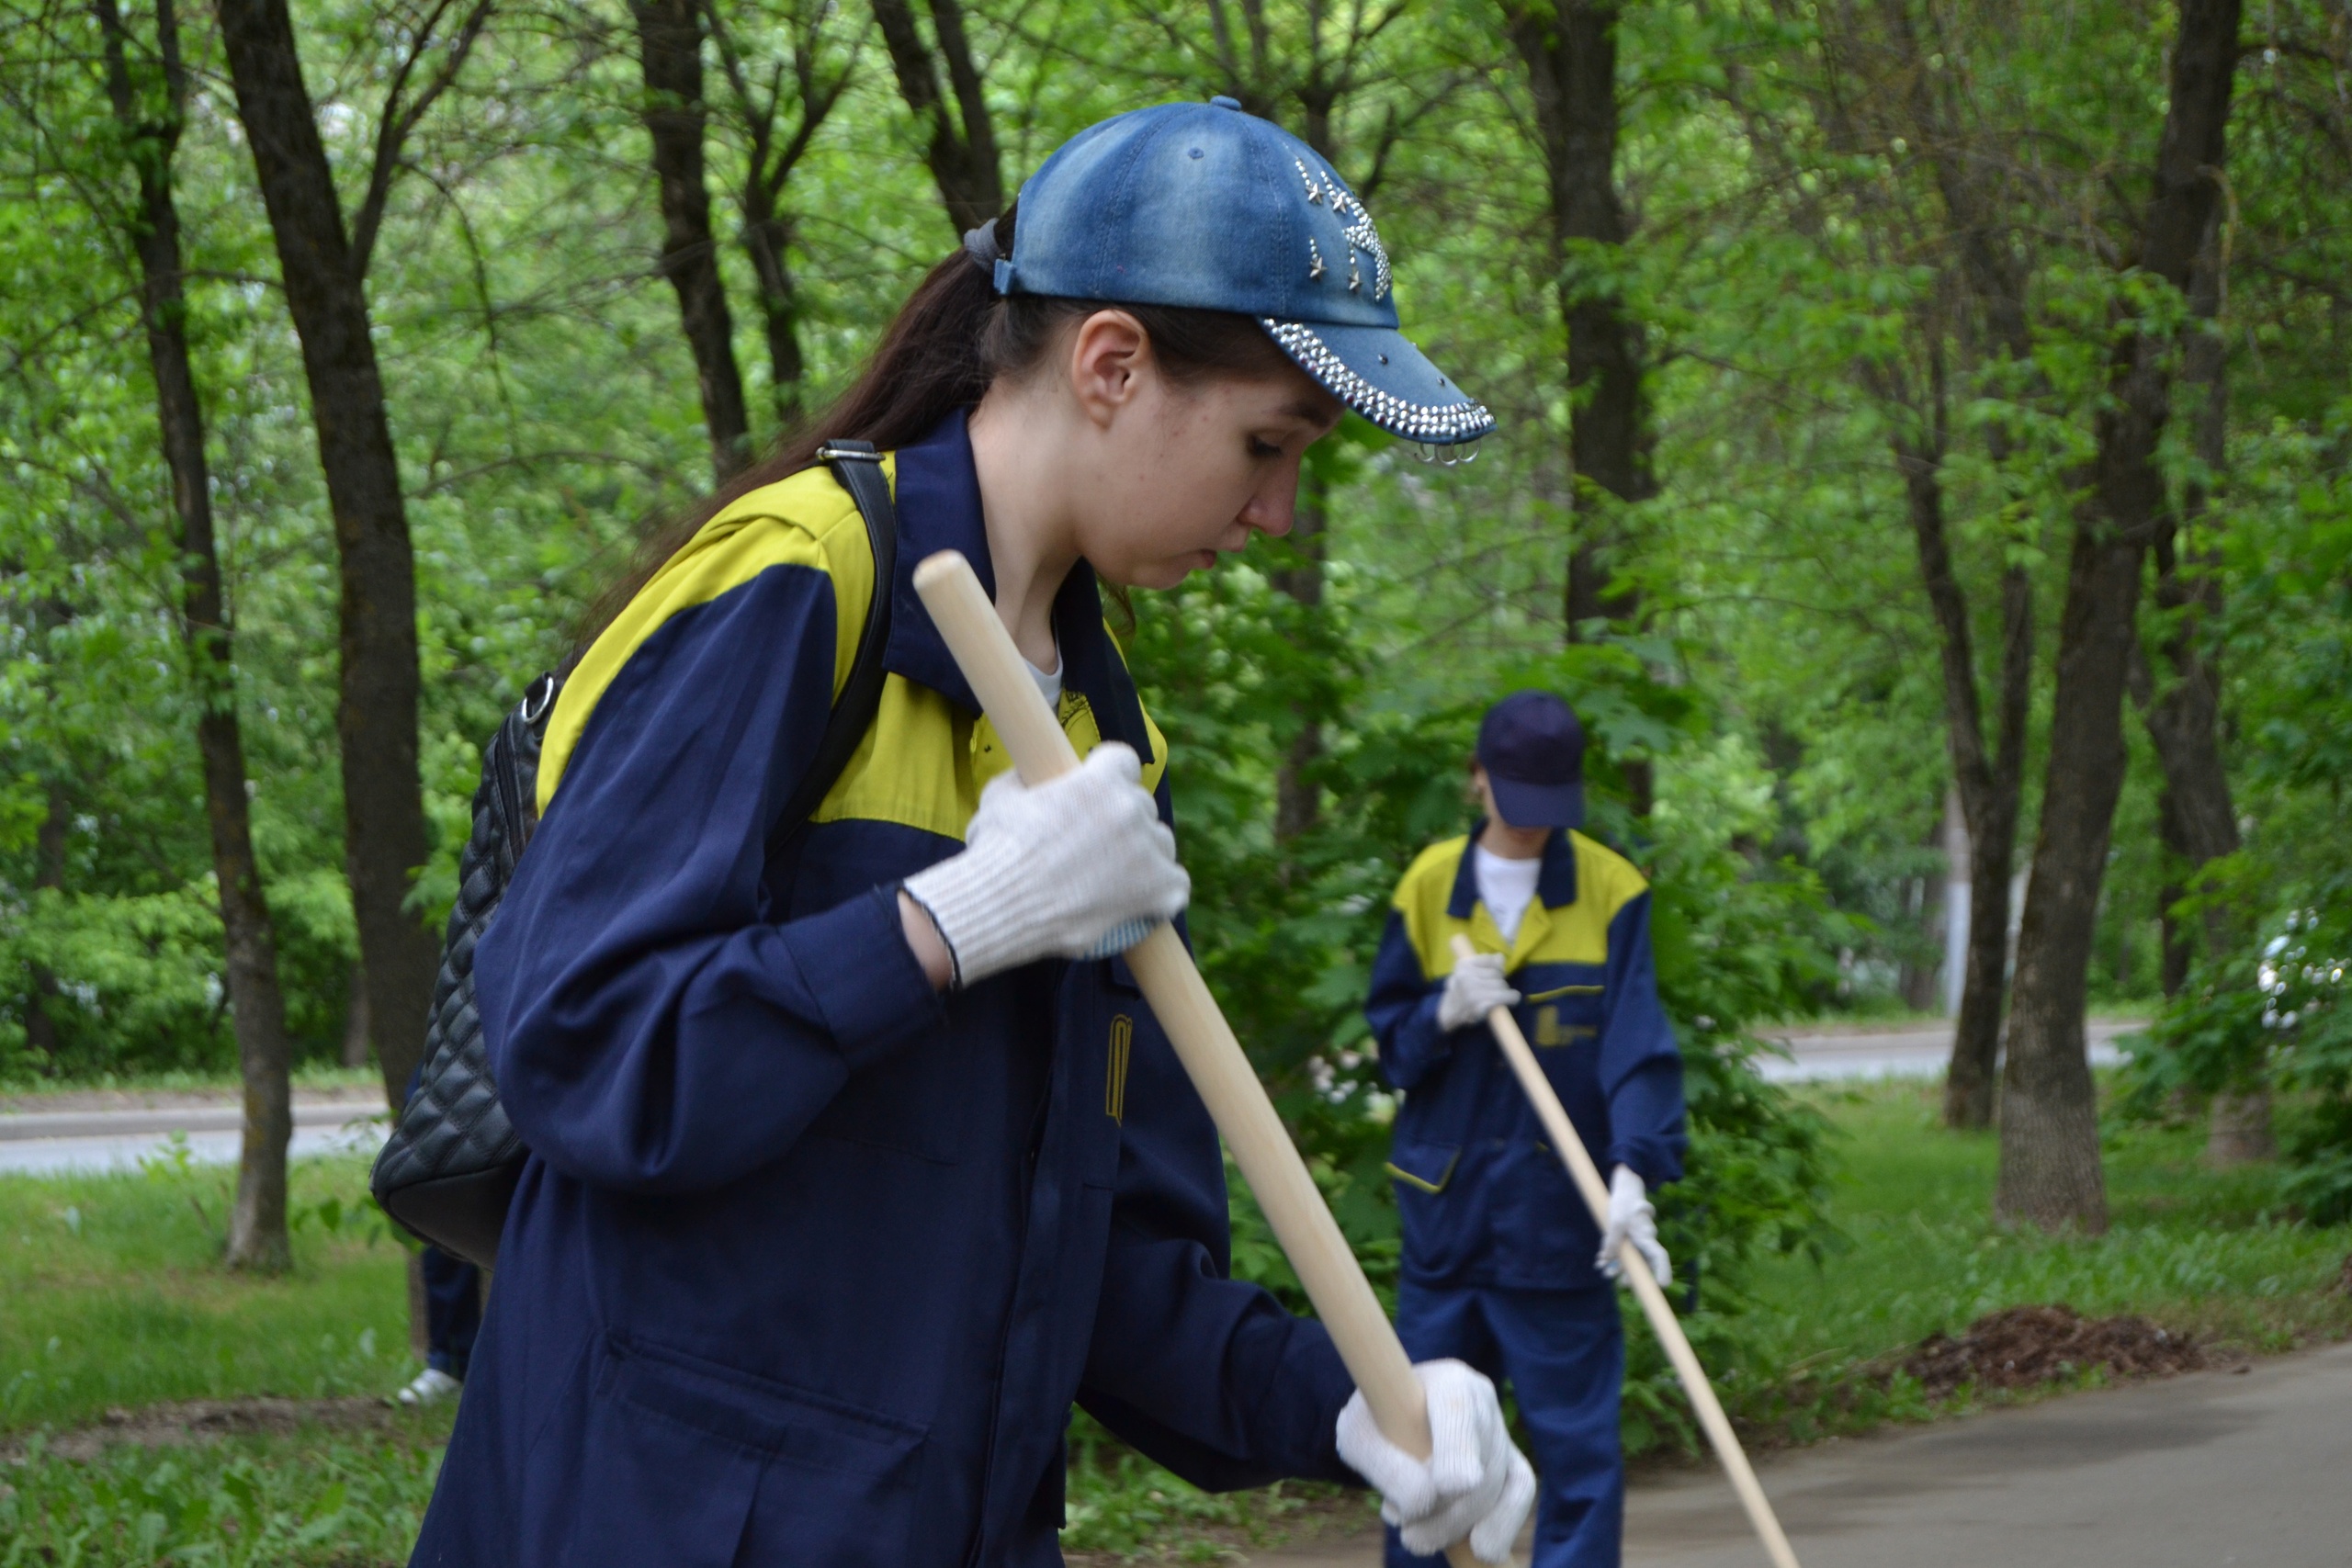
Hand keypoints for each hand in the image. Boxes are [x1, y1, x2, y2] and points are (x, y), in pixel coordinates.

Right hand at [901, 743, 1187, 987]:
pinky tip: (1144, 901)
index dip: (1111, 775)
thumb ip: (1021, 781)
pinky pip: (1176, 886)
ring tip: (1117, 875)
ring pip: (1162, 843)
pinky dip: (1162, 894)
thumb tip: (1025, 778)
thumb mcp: (999, 798)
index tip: (1099, 790)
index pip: (1124, 760)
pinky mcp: (1158, 890)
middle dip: (1124, 820)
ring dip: (1146, 854)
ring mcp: (1148, 851)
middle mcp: (1131, 809)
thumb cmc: (996, 851)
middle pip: (1141, 806)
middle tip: (1098, 843)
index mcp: (1099, 781)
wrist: (1001, 904)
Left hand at [1335, 1359, 1535, 1561]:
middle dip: (1446, 1511)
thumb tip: (1424, 1504)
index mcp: (1446, 1380)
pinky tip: (1484, 1551)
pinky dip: (1504, 1526)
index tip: (1451, 1487)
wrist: (1392, 1416)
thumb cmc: (1374, 1421)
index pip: (1457, 1412)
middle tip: (1410, 1538)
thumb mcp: (1358, 1436)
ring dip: (1460, 1524)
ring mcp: (1500, 1431)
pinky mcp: (1510, 1461)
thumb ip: (1385, 1466)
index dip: (1458, 1449)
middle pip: (1479, 1462)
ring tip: (1417, 1541)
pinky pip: (1519, 1493)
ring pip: (1498, 1484)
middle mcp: (1481, 1400)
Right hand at [1437, 952, 1519, 1032]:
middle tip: (1499, 989)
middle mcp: (1466, 977)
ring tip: (1504, 996)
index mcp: (1463, 965)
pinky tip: (1512, 999)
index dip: (1497, 968)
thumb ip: (1484, 963)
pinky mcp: (1479, 1005)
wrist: (1448, 1012)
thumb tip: (1500, 957)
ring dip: (1507, 991)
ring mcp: (1472, 992)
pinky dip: (1511, 998)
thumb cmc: (1461, 990)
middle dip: (1501, 981)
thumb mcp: (1467, 972)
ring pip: (1502, 985)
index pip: (1490, 960)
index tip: (1497, 974)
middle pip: (1497, 974)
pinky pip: (1504, 997)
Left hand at [1598, 1164, 1670, 1288]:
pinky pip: (1622, 1252)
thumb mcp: (1615, 1221)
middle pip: (1643, 1264)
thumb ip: (1612, 1242)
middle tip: (1622, 1285)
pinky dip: (1611, 1257)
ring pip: (1630, 1259)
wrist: (1624, 1189)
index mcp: (1646, 1236)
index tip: (1663, 1285)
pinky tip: (1600, 1261)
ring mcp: (1637, 1241)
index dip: (1663, 1270)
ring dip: (1617, 1267)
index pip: (1659, 1256)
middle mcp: (1645, 1241)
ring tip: (1603, 1271)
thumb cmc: (1624, 1203)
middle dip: (1632, 1276)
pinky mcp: (1628, 1238)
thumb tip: (1606, 1260)